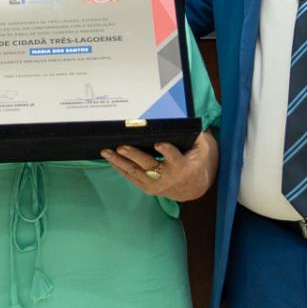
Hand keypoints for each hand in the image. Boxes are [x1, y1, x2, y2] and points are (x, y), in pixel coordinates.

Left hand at [100, 132, 217, 201]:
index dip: (167, 151)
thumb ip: (194, 135)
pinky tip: (109, 158)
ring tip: (106, 151)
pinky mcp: (147, 188)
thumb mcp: (200, 149)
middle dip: (134, 155)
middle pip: (149, 165)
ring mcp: (156, 185)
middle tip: (121, 146)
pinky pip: (130, 177)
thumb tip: (183, 119)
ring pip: (135, 172)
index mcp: (182, 167)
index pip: (174, 157)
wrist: (192, 188)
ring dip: (119, 161)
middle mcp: (168, 177)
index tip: (159, 143)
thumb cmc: (195, 162)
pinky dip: (119, 167)